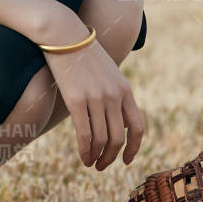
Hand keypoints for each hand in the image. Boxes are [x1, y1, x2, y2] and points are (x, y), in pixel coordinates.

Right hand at [38, 20, 144, 169]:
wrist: (64, 35)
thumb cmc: (84, 54)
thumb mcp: (108, 73)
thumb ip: (115, 94)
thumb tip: (114, 119)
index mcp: (125, 90)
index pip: (137, 127)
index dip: (134, 148)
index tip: (126, 160)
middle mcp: (114, 96)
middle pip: (119, 138)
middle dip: (111, 157)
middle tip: (102, 166)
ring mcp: (96, 98)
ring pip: (101, 140)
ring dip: (97, 157)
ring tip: (91, 163)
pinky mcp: (76, 100)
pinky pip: (84, 134)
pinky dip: (85, 151)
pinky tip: (83, 157)